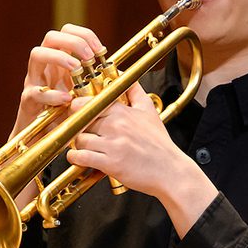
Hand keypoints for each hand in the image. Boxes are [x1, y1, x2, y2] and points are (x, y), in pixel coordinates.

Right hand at [14, 24, 104, 141]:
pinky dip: (52, 94)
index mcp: (60, 61)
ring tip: (76, 68)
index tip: (101, 49)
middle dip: (72, 42)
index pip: (67, 32)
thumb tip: (119, 70)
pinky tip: (67, 99)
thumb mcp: (84, 92)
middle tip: (89, 57)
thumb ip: (96, 80)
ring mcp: (34, 81)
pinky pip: (36, 92)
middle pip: (51, 37)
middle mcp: (45, 66)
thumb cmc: (68, 112)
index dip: (84, 35)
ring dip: (59, 58)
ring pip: (36, 55)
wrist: (46, 136)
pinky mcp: (29, 100)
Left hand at [63, 81, 196, 200]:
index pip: (87, 103)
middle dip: (79, 129)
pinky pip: (81, 157)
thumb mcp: (149, 112)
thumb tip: (125, 76)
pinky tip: (82, 159)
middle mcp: (116, 126)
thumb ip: (135, 92)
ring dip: (79, 146)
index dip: (78, 109)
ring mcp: (113, 144)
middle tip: (84, 134)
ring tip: (87, 149)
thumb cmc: (160, 145)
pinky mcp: (111, 163)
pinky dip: (76, 158)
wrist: (171, 171)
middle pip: (80, 121)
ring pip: (79, 139)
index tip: (80, 116)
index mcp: (123, 112)